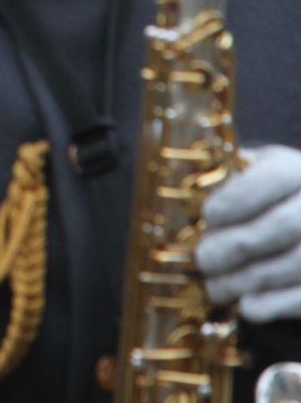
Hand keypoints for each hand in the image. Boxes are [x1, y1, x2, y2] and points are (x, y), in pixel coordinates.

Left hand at [197, 146, 300, 320]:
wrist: (295, 218)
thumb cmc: (263, 199)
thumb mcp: (248, 177)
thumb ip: (224, 184)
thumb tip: (187, 205)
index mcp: (296, 170)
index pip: (274, 176)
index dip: (238, 198)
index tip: (207, 216)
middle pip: (285, 225)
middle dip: (238, 245)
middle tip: (203, 260)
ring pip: (297, 262)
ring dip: (250, 279)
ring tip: (215, 288)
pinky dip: (276, 304)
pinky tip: (248, 308)